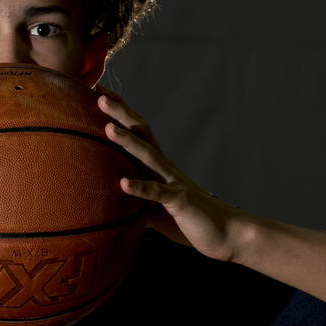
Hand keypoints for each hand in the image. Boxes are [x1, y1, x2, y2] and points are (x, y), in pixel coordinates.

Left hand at [97, 87, 244, 262]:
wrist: (227, 233)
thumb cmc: (188, 219)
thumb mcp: (154, 209)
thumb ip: (134, 201)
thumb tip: (110, 205)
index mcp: (157, 166)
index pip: (136, 131)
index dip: (119, 112)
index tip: (99, 91)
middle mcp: (164, 167)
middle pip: (140, 132)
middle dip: (120, 113)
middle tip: (98, 94)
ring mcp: (173, 181)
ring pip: (148, 156)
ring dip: (128, 141)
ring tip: (108, 128)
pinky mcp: (179, 201)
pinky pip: (158, 193)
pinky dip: (140, 187)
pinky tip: (124, 183)